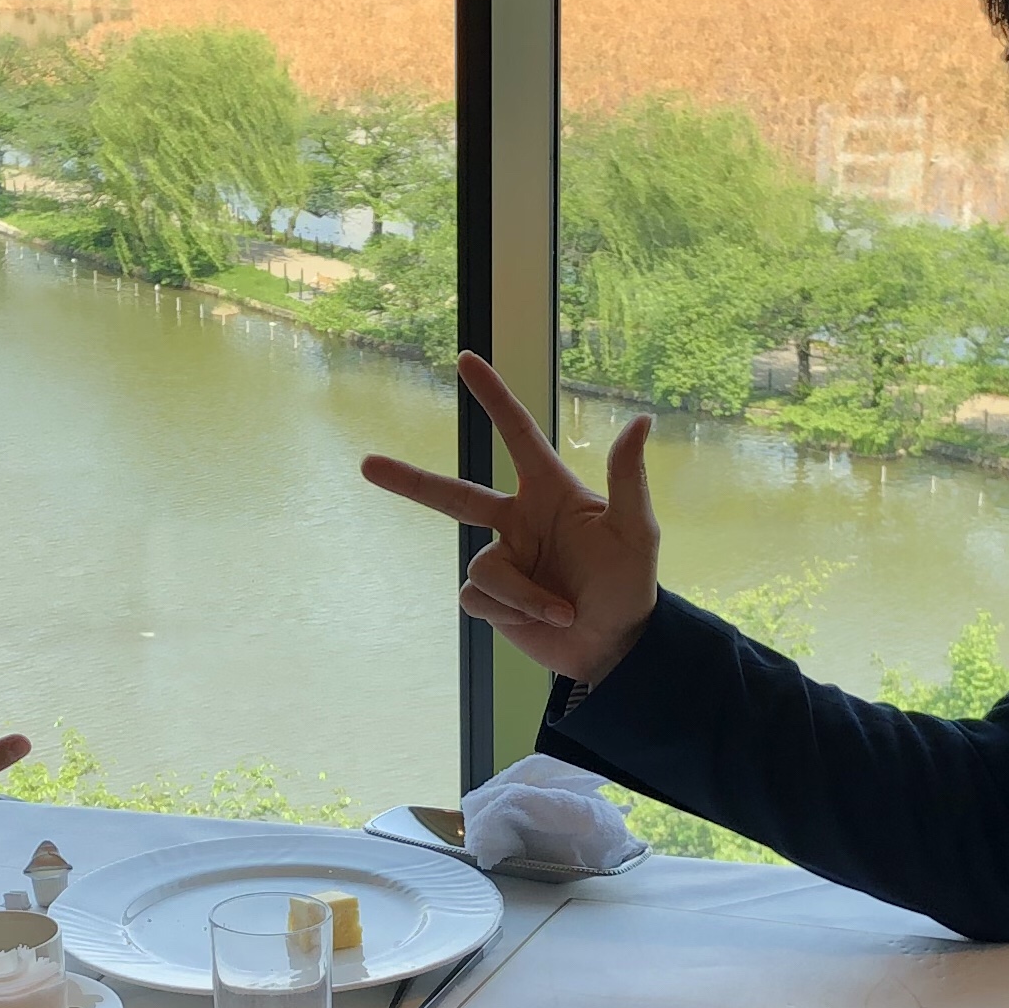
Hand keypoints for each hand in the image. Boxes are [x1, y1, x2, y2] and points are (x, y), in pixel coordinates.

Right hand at [360, 353, 662, 685]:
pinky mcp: (492, 600)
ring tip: (561, 608)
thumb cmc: (630, 584)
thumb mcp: (636, 531)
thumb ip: (628, 477)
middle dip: (409, 481)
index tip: (466, 360)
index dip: (492, 397)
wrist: (614, 647)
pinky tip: (540, 621)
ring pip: (483, 568)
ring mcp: (503, 560)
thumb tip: (640, 420)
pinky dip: (511, 612)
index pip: (516, 434)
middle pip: (453, 497)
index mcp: (549, 493)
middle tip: (367, 465)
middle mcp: (518, 521)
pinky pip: (478, 598)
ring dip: (522, 594)